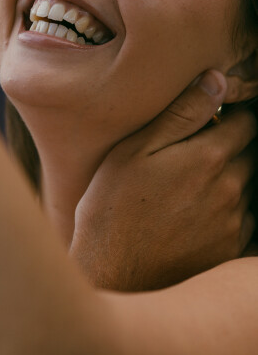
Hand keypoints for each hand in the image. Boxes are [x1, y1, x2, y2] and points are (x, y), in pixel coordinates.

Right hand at [70, 71, 256, 290]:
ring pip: (250, 187)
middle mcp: (230, 188)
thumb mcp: (132, 153)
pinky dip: (232, 211)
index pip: (247, 121)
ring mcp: (233, 222)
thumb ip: (179, 114)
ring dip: (232, 180)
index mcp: (209, 157)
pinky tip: (200, 215)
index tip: (215, 122)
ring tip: (193, 189)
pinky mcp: (229, 249)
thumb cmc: (112, 210)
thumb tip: (218, 80)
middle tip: (198, 157)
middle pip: (252, 154)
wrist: (111, 273)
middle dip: (233, 148)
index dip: (233, 117)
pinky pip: (248, 220)